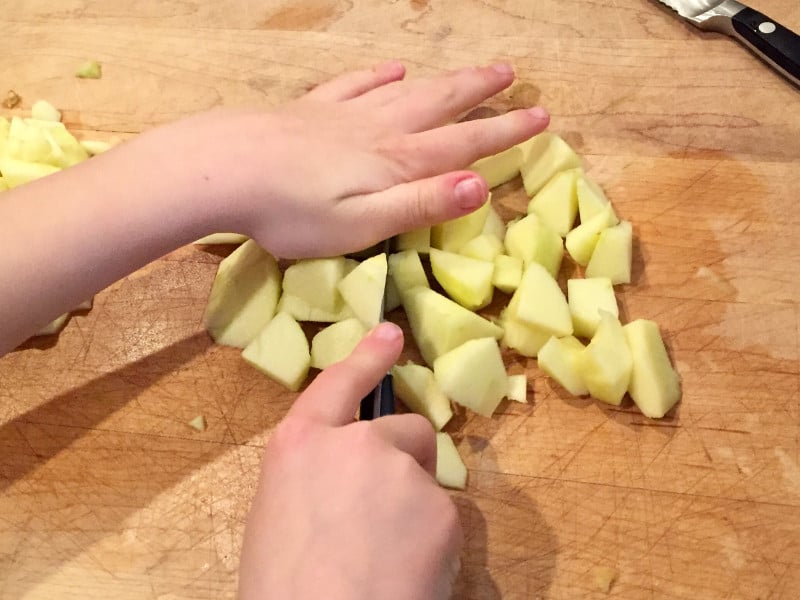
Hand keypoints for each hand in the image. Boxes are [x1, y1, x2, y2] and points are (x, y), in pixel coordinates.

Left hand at [156, 61, 549, 257]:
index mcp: (395, 162)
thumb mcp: (363, 224)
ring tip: (472, 71)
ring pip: (406, 91)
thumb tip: (482, 186)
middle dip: (480, 94)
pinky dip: (379, 76)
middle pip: (439, 105)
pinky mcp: (310, 110)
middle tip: (513, 77)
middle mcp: (378, 130)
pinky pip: (355, 85)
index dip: (504, 132)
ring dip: (443, 81)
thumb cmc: (290, 212)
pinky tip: (392, 70)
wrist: (219, 170)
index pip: (463, 144)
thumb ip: (421, 204)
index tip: (541, 116)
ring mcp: (342, 115)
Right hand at [237, 323, 462, 599]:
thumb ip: (313, 479)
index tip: (391, 334)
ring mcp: (404, 472)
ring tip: (386, 557)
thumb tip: (339, 484)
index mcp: (301, 444)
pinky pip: (443, 519)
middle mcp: (356, 444)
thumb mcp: (276, 517)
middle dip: (405, 459)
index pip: (340, 384)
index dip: (368, 357)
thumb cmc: (283, 585)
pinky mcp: (442, 510)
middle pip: (405, 430)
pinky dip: (432, 543)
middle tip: (385, 512)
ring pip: (426, 478)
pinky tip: (405, 574)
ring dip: (415, 506)